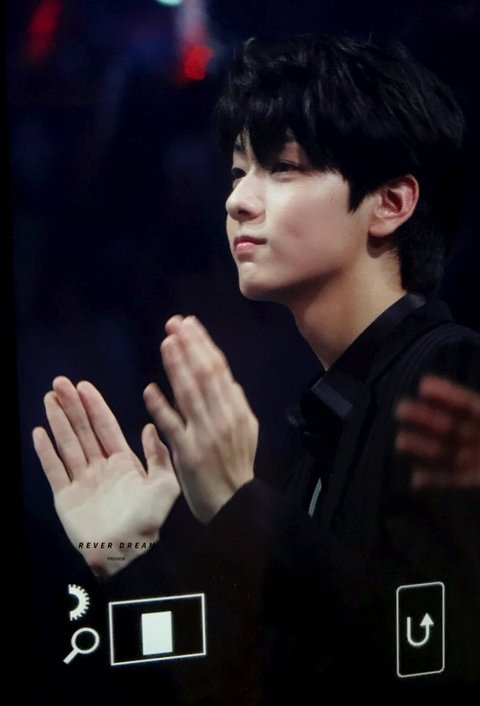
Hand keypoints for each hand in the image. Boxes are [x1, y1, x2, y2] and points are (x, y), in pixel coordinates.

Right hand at [33, 376, 179, 576]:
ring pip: (67, 444)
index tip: (84, 386)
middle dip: (72, 406)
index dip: (95, 406)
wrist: (131, 552)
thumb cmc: (151, 520)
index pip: (106, 427)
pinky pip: (54, 470)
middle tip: (60, 383)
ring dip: (58, 421)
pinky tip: (39, 432)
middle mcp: (101, 468)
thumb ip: (157, 454)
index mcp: (124, 463)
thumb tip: (149, 427)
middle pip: (83, 430)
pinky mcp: (66, 498)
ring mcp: (82, 482)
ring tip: (49, 398)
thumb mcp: (164, 483)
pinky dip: (46, 452)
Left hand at [144, 316, 257, 522]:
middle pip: (205, 375)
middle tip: (175, 323)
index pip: (219, 369)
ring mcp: (205, 434)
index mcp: (236, 410)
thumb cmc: (235, 464)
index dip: (203, 344)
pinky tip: (149, 389)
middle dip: (190, 346)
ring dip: (178, 367)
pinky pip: (173, 426)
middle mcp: (222, 417)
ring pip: (190, 394)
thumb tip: (226, 379)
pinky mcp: (188, 453)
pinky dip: (161, 407)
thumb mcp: (245, 430)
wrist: (233, 503)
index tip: (189, 324)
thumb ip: (234, 403)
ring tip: (167, 343)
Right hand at [395, 375, 479, 488]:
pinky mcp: (478, 481)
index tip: (422, 385)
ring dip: (424, 446)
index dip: (446, 394)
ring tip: (400, 441)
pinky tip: (415, 478)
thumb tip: (462, 398)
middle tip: (399, 410)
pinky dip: (435, 479)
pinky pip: (455, 479)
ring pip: (449, 451)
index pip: (468, 403)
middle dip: (427, 417)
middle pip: (452, 425)